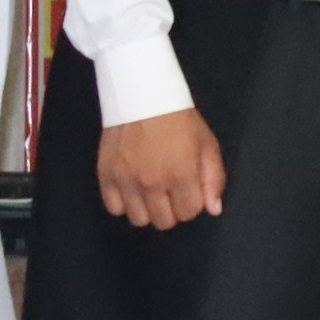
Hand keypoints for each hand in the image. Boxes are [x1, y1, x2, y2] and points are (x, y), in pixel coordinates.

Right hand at [94, 108, 225, 228]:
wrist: (142, 97)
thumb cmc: (179, 120)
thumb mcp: (207, 144)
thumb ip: (214, 179)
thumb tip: (213, 209)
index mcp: (181, 174)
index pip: (189, 213)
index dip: (192, 202)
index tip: (189, 189)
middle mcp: (152, 183)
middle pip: (164, 222)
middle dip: (172, 209)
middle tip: (170, 190)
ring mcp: (126, 181)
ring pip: (139, 220)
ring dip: (148, 209)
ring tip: (151, 191)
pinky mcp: (106, 176)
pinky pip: (114, 208)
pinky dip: (124, 203)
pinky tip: (132, 189)